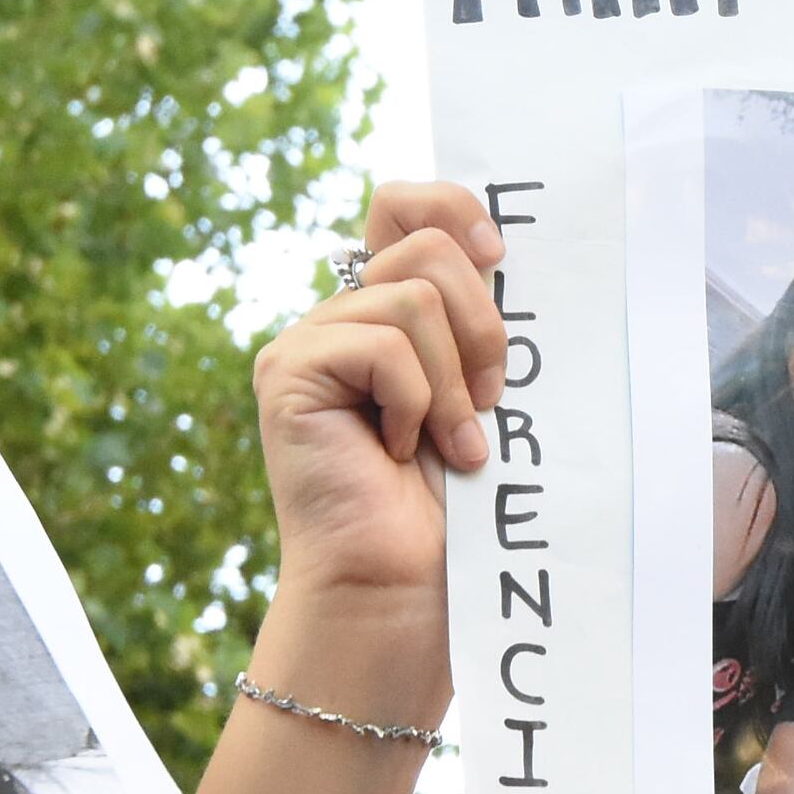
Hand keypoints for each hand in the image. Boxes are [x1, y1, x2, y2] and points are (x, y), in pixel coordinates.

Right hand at [258, 182, 507, 608]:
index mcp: (387, 312)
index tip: (501, 258)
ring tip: (450, 445)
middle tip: (490, 402)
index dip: (454, 208)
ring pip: (413, 297)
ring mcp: (308, 341)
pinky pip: (383, 344)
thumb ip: (480, 321)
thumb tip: (505, 249)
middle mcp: (341, 315)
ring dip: (455, 381)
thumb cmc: (456, 508)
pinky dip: (415, 402)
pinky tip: (396, 452)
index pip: (404, 205)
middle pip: (426, 245)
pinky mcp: (288, 370)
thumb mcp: (485, 394)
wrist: (406, 587)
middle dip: (483, 325)